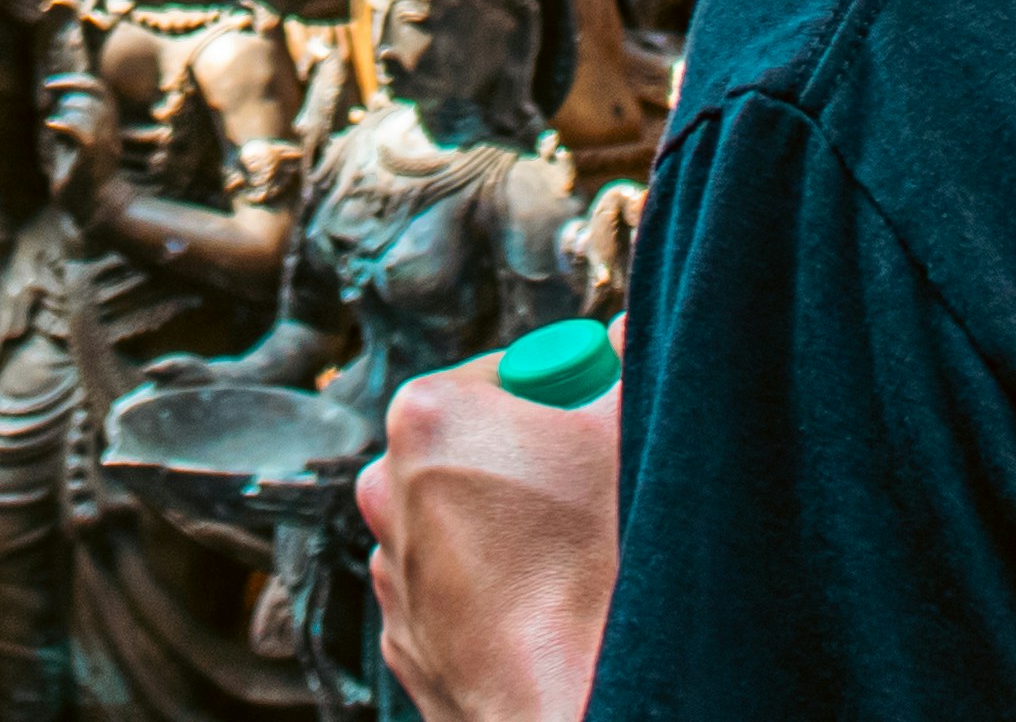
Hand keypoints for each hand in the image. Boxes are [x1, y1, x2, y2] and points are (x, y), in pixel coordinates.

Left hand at [365, 357, 618, 721]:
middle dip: (529, 459)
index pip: (510, 373)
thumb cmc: (593, 560)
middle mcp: (385, 483)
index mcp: (428, 413)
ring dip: (505, 525)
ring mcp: (388, 564)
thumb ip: (628, 356)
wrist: (564, 694)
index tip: (594, 433)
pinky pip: (450, 586)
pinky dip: (488, 588)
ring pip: (460, 517)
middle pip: (478, 442)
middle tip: (586, 493)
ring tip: (565, 557)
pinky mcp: (401, 631)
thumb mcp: (626, 430)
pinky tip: (538, 604)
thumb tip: (630, 328)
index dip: (564, 400)